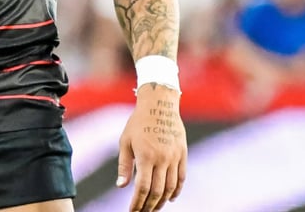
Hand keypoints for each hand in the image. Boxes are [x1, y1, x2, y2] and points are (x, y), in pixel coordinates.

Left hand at [118, 84, 186, 211]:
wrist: (159, 104)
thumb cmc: (138, 122)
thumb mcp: (125, 141)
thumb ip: (124, 165)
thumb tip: (121, 186)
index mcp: (146, 156)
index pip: (142, 188)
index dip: (137, 203)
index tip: (132, 211)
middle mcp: (162, 159)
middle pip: (157, 191)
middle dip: (149, 206)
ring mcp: (174, 157)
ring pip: (170, 187)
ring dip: (162, 201)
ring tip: (154, 208)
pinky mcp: (183, 154)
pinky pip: (181, 177)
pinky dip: (176, 190)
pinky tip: (170, 198)